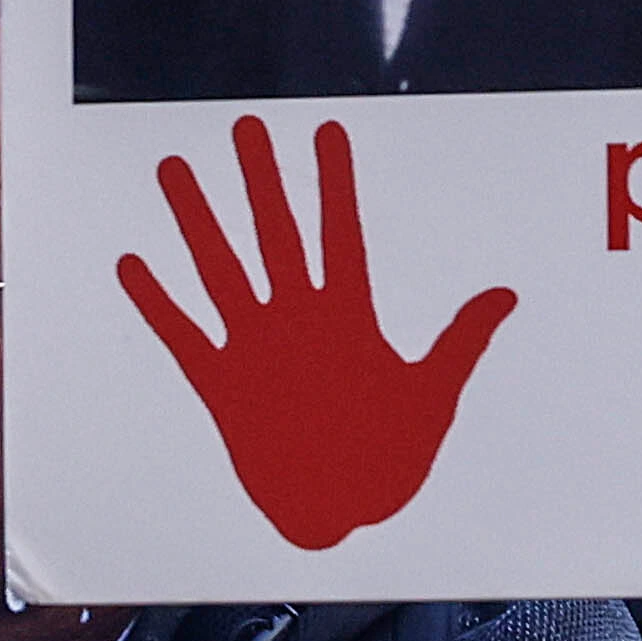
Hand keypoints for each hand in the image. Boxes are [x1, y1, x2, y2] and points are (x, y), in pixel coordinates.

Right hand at [114, 116, 514, 551]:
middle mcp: (298, 323)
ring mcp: (257, 351)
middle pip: (276, 236)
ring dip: (199, 223)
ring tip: (175, 171)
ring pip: (222, 272)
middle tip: (245, 127)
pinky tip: (135, 265)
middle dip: (261, 181)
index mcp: (349, 319)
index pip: (340, 234)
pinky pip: (185, 338)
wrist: (342, 514)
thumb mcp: (433, 396)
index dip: (335, 182)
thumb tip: (506, 295)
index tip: (326, 131)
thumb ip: (461, 341)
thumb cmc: (388, 463)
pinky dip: (160, 304)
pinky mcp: (224, 389)